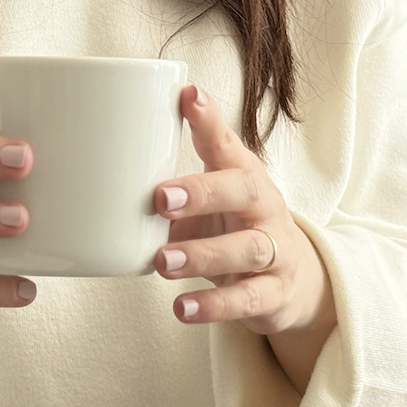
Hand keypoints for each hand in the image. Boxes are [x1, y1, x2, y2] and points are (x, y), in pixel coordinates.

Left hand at [153, 85, 337, 390]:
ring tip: (163, 262)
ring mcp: (275, 252)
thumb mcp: (210, 200)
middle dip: (203, 193)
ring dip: (203, 254)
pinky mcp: (274, 294)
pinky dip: (214, 305)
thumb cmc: (236, 227)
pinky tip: (183, 308)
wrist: (294, 280)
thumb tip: (112, 167)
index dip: (209, 121)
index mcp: (245, 177)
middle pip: (243, 192)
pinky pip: (247, 300)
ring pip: (247, 248)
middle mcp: (265, 209)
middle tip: (161, 197)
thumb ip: (172, 184)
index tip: (188, 98)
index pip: (228, 144)